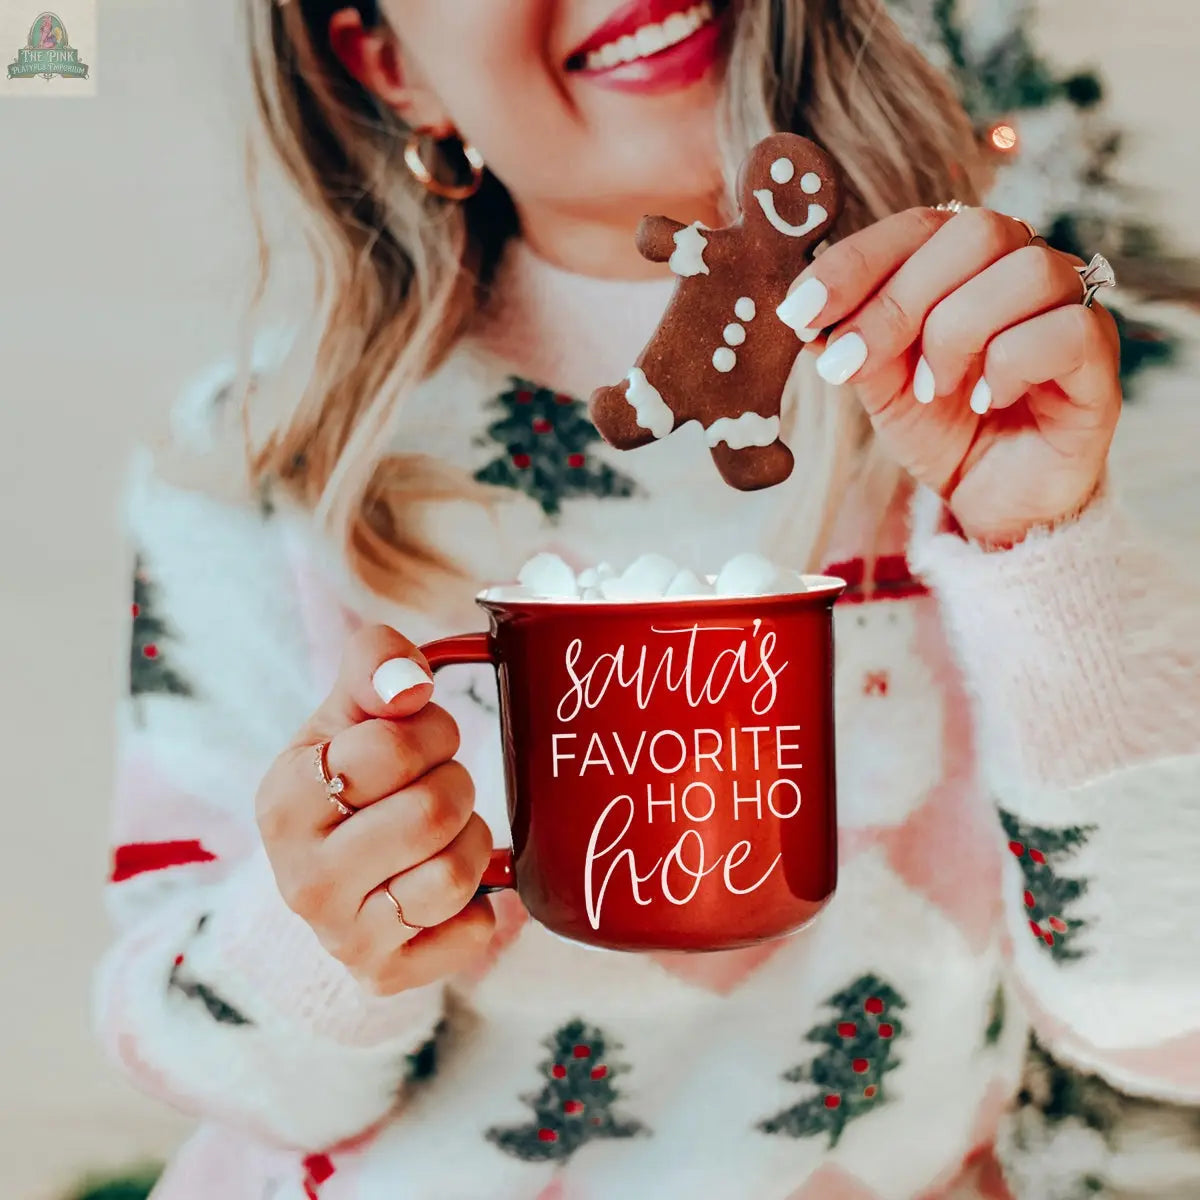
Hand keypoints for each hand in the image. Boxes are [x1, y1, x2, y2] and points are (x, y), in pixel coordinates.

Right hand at [256, 626, 493, 995]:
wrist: (331, 871)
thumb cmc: (349, 778)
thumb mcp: (350, 711)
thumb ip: (376, 665)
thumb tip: (409, 681)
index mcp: (284, 800)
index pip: (393, 746)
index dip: (430, 731)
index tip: (419, 740)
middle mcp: (301, 878)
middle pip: (432, 812)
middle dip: (454, 784)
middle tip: (437, 784)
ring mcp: (340, 936)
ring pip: (455, 874)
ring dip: (470, 838)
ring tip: (442, 832)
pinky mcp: (384, 975)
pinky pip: (473, 929)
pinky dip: (480, 899)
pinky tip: (442, 882)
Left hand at [785, 206, 1120, 545]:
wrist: (992, 498)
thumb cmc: (942, 427)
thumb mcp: (880, 386)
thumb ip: (856, 342)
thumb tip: (810, 316)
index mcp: (965, 261)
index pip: (915, 226)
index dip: (853, 263)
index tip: (799, 312)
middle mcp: (1023, 267)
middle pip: (976, 232)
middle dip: (899, 301)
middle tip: (855, 362)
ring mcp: (1071, 307)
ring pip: (1026, 272)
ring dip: (958, 334)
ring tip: (933, 389)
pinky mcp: (1099, 359)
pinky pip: (1066, 330)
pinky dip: (1012, 365)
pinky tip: (987, 401)